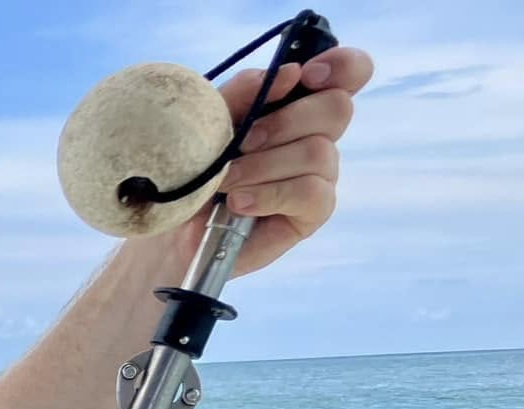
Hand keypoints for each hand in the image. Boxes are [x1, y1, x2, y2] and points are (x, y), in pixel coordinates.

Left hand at [164, 46, 372, 278]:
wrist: (173, 227)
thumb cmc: (193, 167)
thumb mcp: (210, 120)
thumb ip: (245, 91)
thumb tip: (290, 73)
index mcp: (299, 102)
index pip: (350, 72)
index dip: (342, 65)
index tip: (306, 76)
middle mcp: (317, 135)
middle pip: (337, 109)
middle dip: (284, 123)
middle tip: (241, 144)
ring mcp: (319, 174)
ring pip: (318, 153)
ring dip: (263, 166)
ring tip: (225, 182)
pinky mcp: (313, 211)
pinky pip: (310, 192)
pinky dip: (270, 194)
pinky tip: (239, 204)